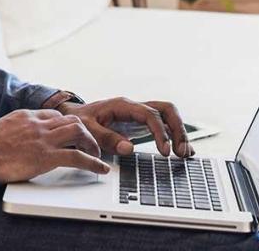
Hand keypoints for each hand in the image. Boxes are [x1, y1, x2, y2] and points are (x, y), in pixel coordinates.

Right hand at [0, 108, 110, 183]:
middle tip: (89, 145)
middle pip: (71, 120)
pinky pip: (77, 157)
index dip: (66, 126)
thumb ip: (13, 131)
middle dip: (85, 132)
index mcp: (25, 115)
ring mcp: (43, 138)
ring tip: (97, 155)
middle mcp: (37, 123)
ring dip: (92, 144)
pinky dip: (93, 163)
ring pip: (79, 132)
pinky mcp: (46, 156)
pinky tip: (100, 169)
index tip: (71, 136)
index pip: (54, 115)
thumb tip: (15, 140)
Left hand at [55, 97, 193, 157]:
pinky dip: (174, 135)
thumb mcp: (88, 130)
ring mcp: (139, 114)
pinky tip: (183, 150)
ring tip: (185, 153)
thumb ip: (107, 138)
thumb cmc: (80, 121)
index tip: (165, 151)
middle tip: (181, 151)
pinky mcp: (141, 123)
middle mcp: (135, 107)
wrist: (73, 116)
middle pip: (166, 109)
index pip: (150, 114)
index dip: (160, 132)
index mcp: (123, 106)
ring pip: (168, 115)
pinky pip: (163, 124)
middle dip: (177, 129)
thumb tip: (129, 149)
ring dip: (179, 132)